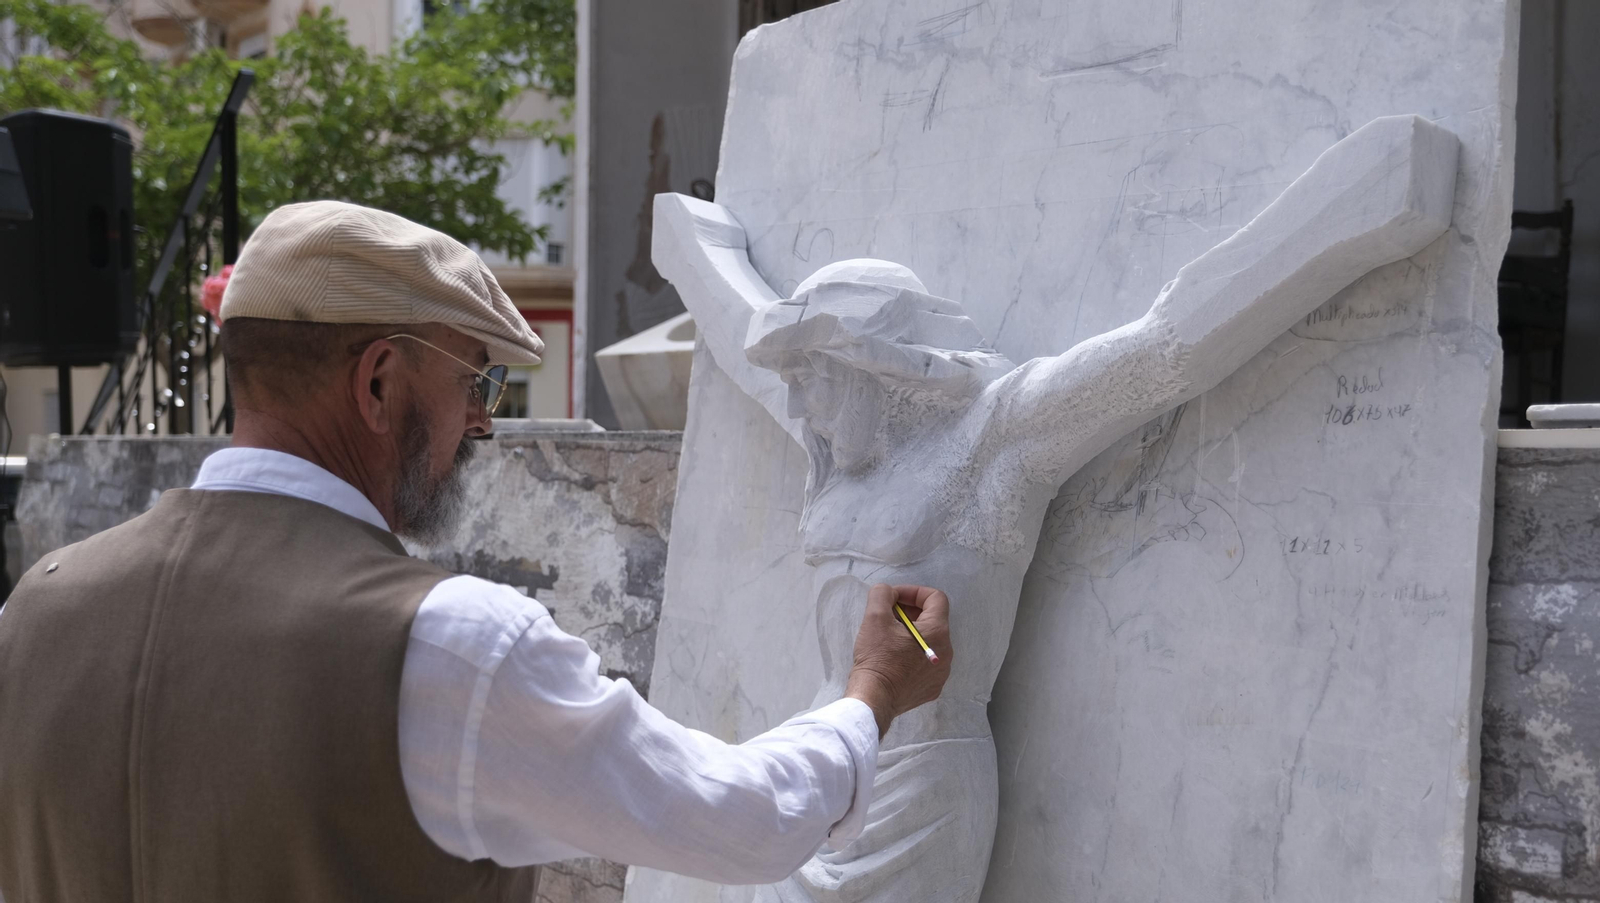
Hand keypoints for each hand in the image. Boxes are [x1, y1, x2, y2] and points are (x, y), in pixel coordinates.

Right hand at [844, 584, 952, 737]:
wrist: (874, 698)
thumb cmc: (876, 657)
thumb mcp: (875, 617)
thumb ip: (883, 594)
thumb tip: (888, 593)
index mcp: (938, 632)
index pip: (935, 598)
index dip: (913, 592)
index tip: (894, 598)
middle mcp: (947, 652)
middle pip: (932, 620)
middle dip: (910, 612)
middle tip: (887, 616)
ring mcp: (941, 672)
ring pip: (930, 642)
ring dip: (911, 634)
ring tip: (889, 637)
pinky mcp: (932, 688)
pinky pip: (926, 662)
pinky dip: (913, 654)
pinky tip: (894, 658)